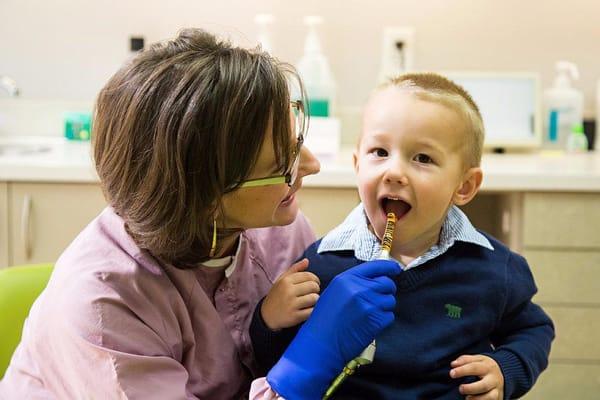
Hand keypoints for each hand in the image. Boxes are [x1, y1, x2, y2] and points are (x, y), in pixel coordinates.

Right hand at [261, 259, 320, 329]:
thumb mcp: (282, 280)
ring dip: (315, 300)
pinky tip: (307, 310)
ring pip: (315, 298)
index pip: (309, 276)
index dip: (315, 280)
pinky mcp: (295, 317)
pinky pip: (312, 311)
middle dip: (315, 290)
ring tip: (309, 302)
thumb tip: (307, 261)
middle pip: (313, 286)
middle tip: (311, 293)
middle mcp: (288, 291)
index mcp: (286, 280)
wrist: (266, 316)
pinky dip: (312, 310)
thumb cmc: (277, 296)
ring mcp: (291, 304)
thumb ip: (295, 269)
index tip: (313, 284)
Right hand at [267, 259, 399, 399]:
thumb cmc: (324, 320)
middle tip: (378, 299)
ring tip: (368, 315)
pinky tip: (369, 324)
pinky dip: (383, 321)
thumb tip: (372, 281)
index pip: (375, 266)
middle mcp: (359, 289)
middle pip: (387, 283)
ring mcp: (369, 304)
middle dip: (386, 290)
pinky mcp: (376, 321)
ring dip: (384, 307)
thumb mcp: (333, 292)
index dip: (389, 267)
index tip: (395, 269)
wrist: (321, 343)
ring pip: (390, 300)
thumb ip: (352, 284)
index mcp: (347, 279)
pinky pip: (389, 316)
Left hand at [450, 355, 503, 399]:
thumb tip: (453, 364)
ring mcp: (497, 390)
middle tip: (460, 389)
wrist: (505, 372)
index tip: (451, 373)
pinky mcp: (498, 398)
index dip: (462, 370)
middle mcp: (493, 379)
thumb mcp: (477, 359)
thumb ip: (465, 360)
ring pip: (490, 397)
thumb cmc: (485, 366)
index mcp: (487, 366)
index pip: (474, 367)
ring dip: (477, 399)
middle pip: (484, 385)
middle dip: (471, 388)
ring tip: (467, 398)